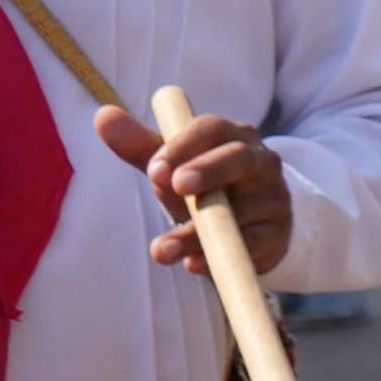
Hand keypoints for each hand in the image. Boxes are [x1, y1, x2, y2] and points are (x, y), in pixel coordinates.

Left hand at [96, 106, 293, 277]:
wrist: (252, 225)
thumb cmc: (206, 186)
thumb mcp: (174, 166)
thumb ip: (140, 145)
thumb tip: (102, 115)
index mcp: (233, 135)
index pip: (212, 128)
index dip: (183, 145)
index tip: (154, 168)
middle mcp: (260, 160)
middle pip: (238, 158)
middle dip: (207, 170)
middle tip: (175, 185)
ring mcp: (273, 197)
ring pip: (241, 210)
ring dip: (199, 231)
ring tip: (162, 249)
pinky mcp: (277, 233)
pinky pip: (253, 244)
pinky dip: (220, 256)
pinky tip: (193, 264)